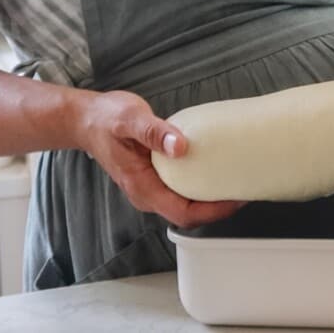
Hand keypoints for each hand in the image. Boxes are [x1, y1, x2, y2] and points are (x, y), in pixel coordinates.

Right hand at [73, 91, 243, 227]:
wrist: (86, 119)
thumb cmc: (105, 119)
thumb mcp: (130, 119)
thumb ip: (154, 132)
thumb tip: (180, 147)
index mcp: (142, 186)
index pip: (183, 213)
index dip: (213, 211)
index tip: (236, 198)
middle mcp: (147, 193)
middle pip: (189, 214)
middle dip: (219, 208)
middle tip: (246, 188)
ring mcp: (151, 187)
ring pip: (187, 204)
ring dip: (212, 199)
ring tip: (237, 181)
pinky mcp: (156, 177)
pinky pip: (183, 190)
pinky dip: (203, 185)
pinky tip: (218, 170)